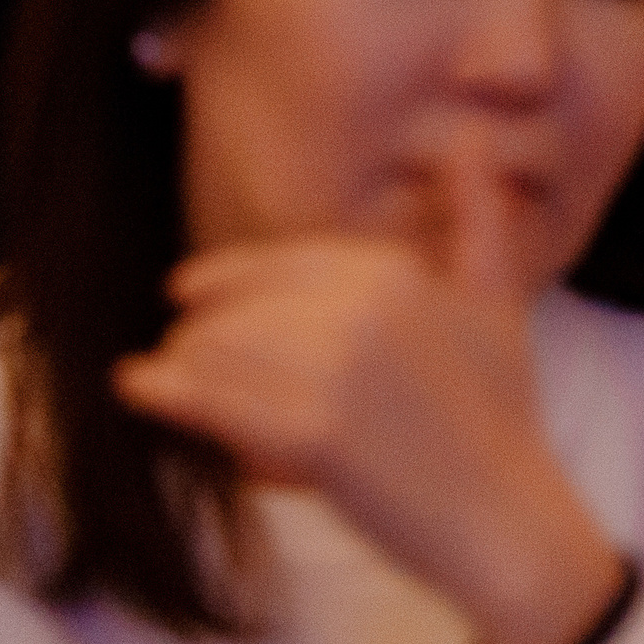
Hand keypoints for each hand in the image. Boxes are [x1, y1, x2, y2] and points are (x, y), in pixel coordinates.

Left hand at [114, 131, 621, 643]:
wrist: (505, 512)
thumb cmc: (500, 409)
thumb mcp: (499, 296)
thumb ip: (479, 211)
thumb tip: (473, 131)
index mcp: (397, 273)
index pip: (282, 263)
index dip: (227, 277)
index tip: (184, 291)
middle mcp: (363, 310)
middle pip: (241, 307)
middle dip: (202, 330)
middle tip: (181, 354)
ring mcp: (338, 371)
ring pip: (219, 351)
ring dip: (182, 364)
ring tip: (163, 379)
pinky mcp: (314, 435)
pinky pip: (216, 402)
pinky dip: (166, 393)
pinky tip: (138, 387)